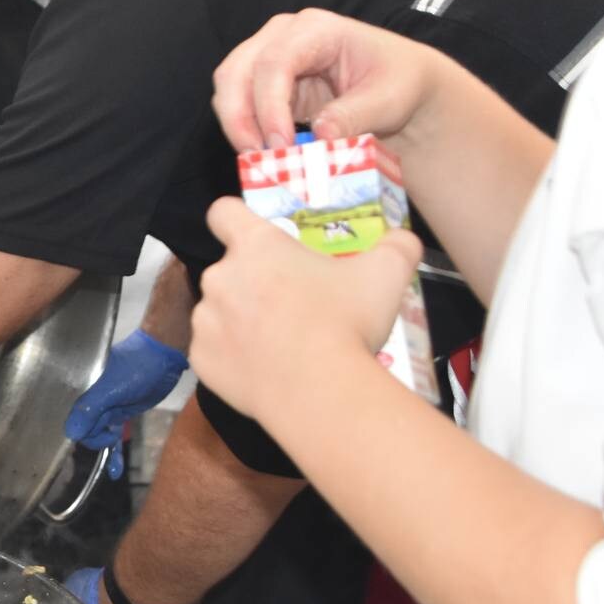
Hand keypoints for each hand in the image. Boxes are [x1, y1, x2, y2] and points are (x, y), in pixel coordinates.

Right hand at [64, 330, 188, 479]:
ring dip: (104, 447)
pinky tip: (114, 472)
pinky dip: (114, 453)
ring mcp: (104, 408)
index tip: (93, 433)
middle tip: (112, 429)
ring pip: (97, 434)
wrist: (162, 358)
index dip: (78, 430)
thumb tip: (71, 434)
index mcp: (80, 389)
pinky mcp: (119, 414)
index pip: (70, 417)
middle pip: (83, 429)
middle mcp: (88, 400)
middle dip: (96, 437)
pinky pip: (112, 436)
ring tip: (116, 448)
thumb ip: (90, 410)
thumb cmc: (135, 368)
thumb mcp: (111, 388)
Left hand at [188, 198, 421, 422]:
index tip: (256, 237)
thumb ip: (396, 247)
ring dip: (243, 322)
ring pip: (221, 313)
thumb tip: (402, 239)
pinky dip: (235, 359)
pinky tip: (267, 372)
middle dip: (257, 285)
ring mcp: (205, 319)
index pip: (224, 213)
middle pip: (231, 270)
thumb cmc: (347, 322)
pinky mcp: (200, 359)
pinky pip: (215, 352)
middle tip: (295, 308)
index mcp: (256, 246)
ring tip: (283, 345)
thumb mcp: (388, 275)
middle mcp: (220, 276)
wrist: (319, 391)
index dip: (236, 220)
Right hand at [211, 10, 443, 153]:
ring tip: (259, 159)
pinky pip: (237, 103)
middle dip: (239, 117)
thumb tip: (319, 138)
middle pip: (237, 71)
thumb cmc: (400, 82)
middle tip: (257, 157)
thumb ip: (353, 115)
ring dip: (237, 125)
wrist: (401, 84)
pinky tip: (263, 153)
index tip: (280, 145)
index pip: (274, 62)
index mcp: (316, 28)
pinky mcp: (263, 81)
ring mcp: (268, 54)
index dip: (270, 105)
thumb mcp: (389, 99)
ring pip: (229, 86)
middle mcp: (282, 35)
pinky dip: (244, 129)